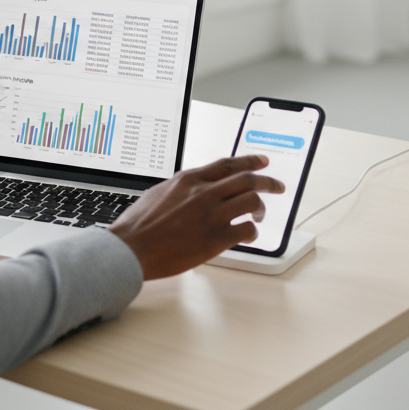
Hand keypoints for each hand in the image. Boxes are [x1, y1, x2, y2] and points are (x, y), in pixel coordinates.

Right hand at [109, 154, 281, 279]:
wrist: (131, 248)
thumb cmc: (139, 225)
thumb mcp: (160, 192)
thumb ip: (183, 188)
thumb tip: (196, 188)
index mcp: (189, 180)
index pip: (228, 164)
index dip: (250, 161)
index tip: (262, 162)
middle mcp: (204, 193)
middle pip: (248, 179)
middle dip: (268, 182)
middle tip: (277, 186)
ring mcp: (211, 215)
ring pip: (252, 201)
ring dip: (261, 208)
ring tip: (259, 216)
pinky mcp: (216, 238)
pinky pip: (247, 230)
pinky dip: (252, 232)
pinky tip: (248, 235)